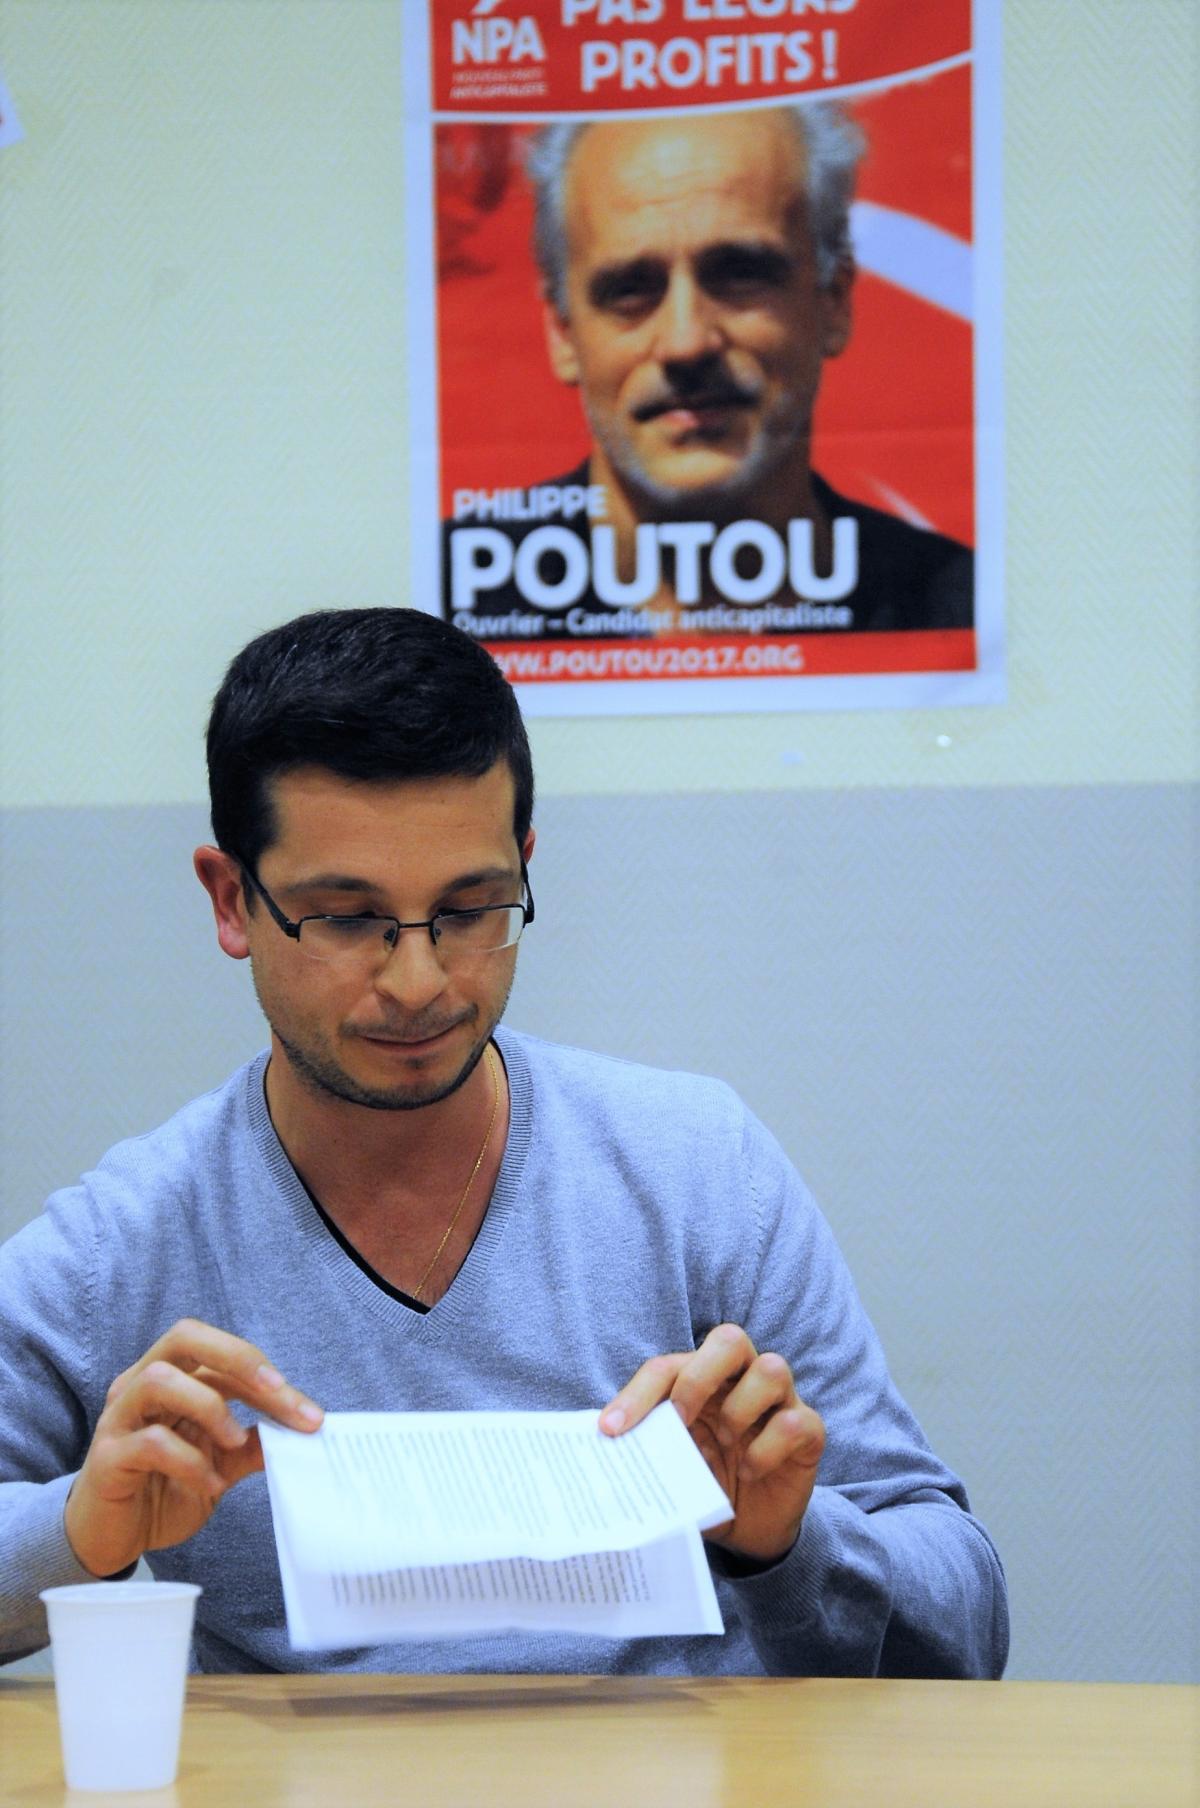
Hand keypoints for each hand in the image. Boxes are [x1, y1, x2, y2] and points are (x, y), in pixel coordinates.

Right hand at [63, 1318, 323, 1578]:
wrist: (112, 1540)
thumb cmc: (162, 1491)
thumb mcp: (219, 1466)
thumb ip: (250, 1445)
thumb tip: (300, 1430)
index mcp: (171, 1379)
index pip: (219, 1354)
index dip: (264, 1373)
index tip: (307, 1411)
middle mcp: (140, 1387)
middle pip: (184, 1336)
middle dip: (238, 1358)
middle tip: (277, 1392)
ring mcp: (119, 1419)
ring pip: (159, 1380)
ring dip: (209, 1407)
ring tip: (234, 1442)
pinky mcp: (107, 1458)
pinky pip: (150, 1442)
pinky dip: (190, 1461)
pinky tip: (210, 1484)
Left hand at [600, 1324, 823, 1564]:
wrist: (750, 1529)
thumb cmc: (707, 1483)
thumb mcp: (674, 1466)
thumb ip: (652, 1447)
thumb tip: (611, 1447)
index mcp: (703, 1379)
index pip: (668, 1367)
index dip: (637, 1394)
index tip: (610, 1430)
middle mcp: (743, 1379)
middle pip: (730, 1339)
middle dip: (700, 1376)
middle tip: (680, 1418)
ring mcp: (780, 1402)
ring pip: (772, 1368)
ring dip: (740, 1408)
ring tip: (726, 1442)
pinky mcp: (808, 1432)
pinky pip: (794, 1422)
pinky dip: (766, 1449)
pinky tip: (749, 1471)